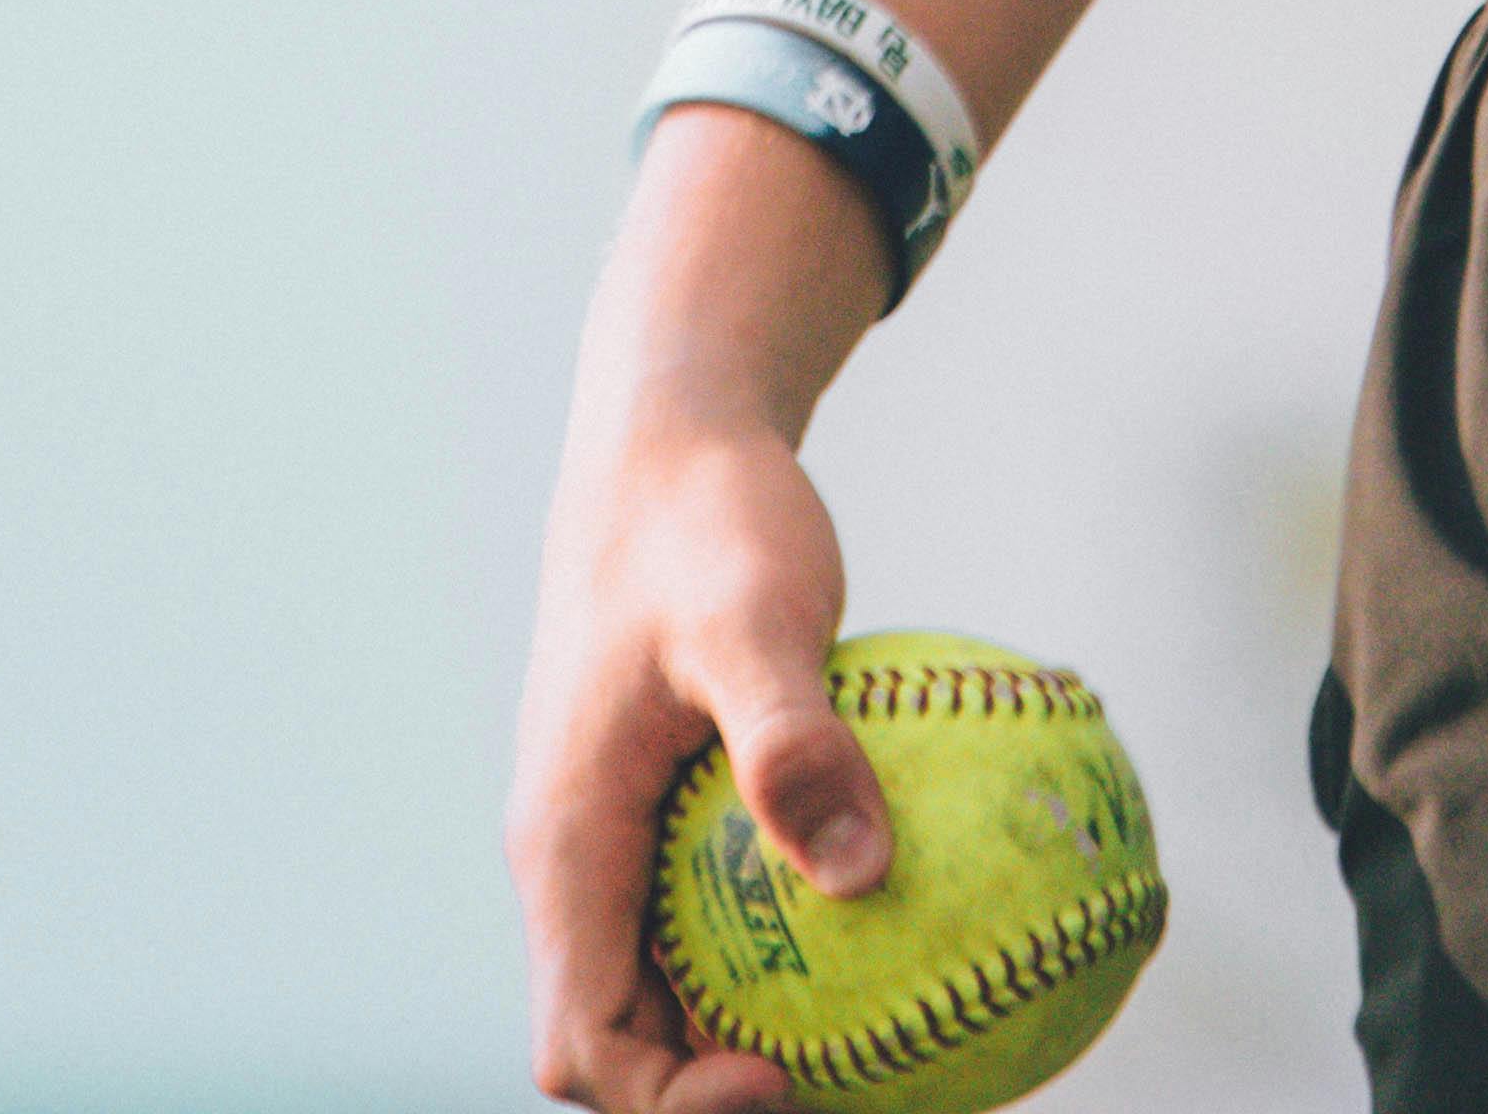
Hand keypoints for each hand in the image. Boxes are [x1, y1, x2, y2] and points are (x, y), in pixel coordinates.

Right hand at [508, 391, 888, 1112]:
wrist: (672, 439)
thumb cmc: (701, 515)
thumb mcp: (751, 612)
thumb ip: (792, 739)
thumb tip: (862, 873)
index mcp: (566, 849)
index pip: (583, 1044)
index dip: (670, 1101)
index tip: (781, 1075)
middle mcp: (584, 866)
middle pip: (634, 1038)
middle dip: (731, 1083)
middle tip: (874, 1071)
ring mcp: (627, 840)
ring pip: (684, 981)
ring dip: (772, 1021)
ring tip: (908, 1024)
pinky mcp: (679, 807)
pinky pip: (733, 906)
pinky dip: (803, 935)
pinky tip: (921, 919)